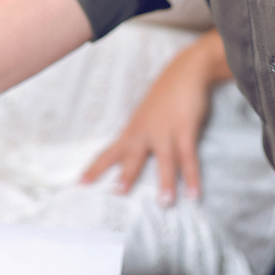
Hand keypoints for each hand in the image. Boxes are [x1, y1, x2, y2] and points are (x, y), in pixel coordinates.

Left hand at [79, 29, 231, 202]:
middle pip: (132, 155)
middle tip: (116, 194)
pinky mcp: (185, 128)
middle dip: (125, 175)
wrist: (186, 70)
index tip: (80, 184)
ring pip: (165, 160)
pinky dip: (192, 176)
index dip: (95, 168)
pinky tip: (194, 193)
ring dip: (166, 182)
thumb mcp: (146, 115)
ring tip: (165, 203)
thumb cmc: (165, 95)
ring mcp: (165, 130)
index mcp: (133, 129)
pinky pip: (189, 156)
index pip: (111, 151)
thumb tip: (135, 157)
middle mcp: (145, 131)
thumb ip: (140, 135)